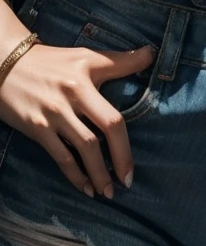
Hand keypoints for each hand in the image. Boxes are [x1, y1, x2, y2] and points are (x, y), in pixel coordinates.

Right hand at [0, 36, 153, 196]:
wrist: (5, 63)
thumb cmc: (51, 61)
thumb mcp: (86, 57)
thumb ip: (121, 61)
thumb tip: (151, 53)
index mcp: (86, 81)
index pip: (113, 116)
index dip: (126, 144)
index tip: (134, 165)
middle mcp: (70, 99)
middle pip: (103, 133)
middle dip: (120, 160)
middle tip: (127, 182)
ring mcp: (52, 115)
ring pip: (82, 149)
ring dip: (97, 174)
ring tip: (107, 192)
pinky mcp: (36, 127)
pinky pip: (59, 155)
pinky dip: (73, 174)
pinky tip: (84, 187)